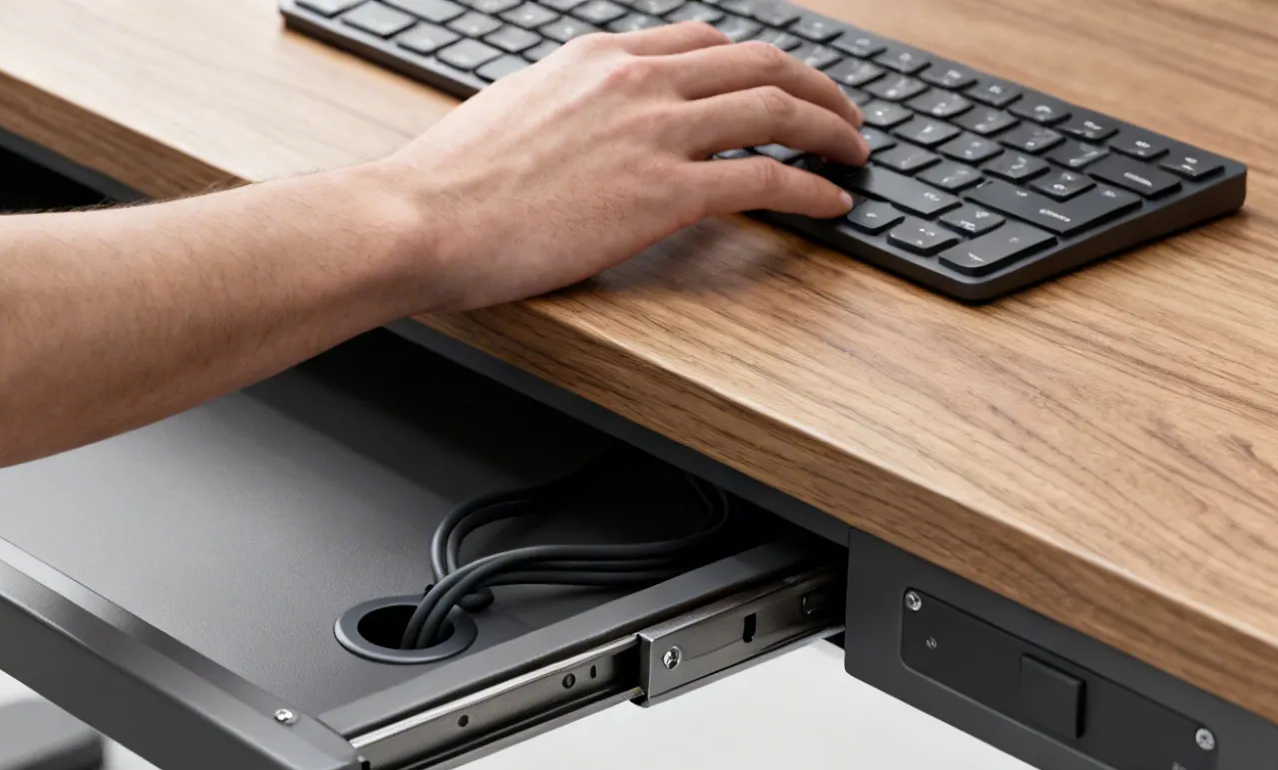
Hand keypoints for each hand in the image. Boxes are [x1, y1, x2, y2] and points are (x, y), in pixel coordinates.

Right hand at [374, 23, 868, 311]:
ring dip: (831, 130)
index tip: (778, 83)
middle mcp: (636, 81)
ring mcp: (654, 133)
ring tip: (855, 154)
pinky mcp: (664, 194)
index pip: (703, 41)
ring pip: (777, 109)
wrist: (421, 220)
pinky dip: (812, 187)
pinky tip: (831, 203)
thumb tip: (579, 126)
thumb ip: (564, 107)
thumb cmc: (448, 185)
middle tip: (843, 114)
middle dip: (816, 86)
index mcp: (598, 58)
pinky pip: (765, 180)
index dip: (756, 63)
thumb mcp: (512, 111)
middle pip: (759, 63)